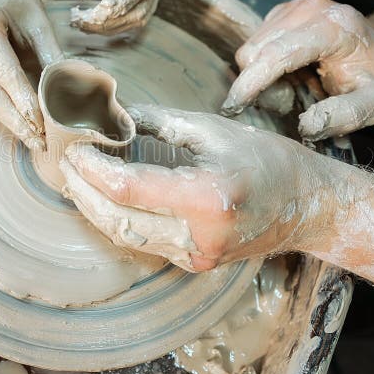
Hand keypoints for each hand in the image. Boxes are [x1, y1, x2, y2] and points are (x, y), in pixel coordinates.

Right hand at [0, 0, 61, 149]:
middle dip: (14, 120)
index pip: (3, 69)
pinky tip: (20, 124)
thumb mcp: (41, 23)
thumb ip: (51, 58)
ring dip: (8, 120)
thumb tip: (67, 97)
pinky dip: (1, 109)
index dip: (22, 99)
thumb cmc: (20, 2)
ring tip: (33, 139)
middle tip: (38, 141)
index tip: (41, 123)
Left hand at [59, 104, 333, 270]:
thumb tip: (112, 110)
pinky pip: (144, 242)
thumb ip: (157, 122)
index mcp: (207, 198)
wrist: (307, 207)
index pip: (128, 189)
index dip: (92, 169)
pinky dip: (118, 219)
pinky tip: (103, 198)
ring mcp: (196, 256)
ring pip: (126, 236)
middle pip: (118, 219)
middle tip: (66, 162)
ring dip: (94, 207)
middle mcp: (200, 236)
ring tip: (76, 178)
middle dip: (83, 190)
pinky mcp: (194, 263)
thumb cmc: (266, 160)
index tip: (73, 148)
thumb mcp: (212, 130)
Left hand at [72, 0, 172, 34]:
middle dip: (110, 20)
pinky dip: (117, 23)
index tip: (93, 12)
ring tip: (83, 23)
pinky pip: (139, 15)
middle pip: (142, 5)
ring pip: (142, 16)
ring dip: (112, 26)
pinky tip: (95, 21)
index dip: (120, 2)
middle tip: (79, 21)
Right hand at [220, 0, 373, 140]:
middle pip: (256, 51)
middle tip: (290, 102)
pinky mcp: (281, 12)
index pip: (279, 52)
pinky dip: (263, 66)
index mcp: (335, 26)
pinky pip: (254, 44)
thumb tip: (307, 126)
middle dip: (261, 85)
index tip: (233, 107)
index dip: (252, 81)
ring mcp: (293, 7)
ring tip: (293, 88)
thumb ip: (348, 115)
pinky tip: (289, 73)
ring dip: (261, 77)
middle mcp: (311, 8)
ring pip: (250, 49)